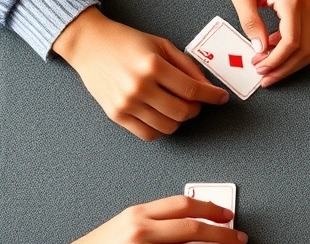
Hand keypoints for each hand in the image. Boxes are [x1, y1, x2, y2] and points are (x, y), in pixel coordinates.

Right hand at [28, 195, 248, 243]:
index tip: (228, 215)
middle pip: (195, 228)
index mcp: (138, 214)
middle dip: (224, 234)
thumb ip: (151, 221)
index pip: (184, 204)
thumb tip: (188, 220)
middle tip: (240, 239)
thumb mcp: (121, 224)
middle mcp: (141, 231)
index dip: (212, 208)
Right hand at [52, 8, 229, 140]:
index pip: (192, 90)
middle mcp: (138, 86)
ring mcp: (126, 103)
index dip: (212, 96)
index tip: (220, 98)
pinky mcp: (117, 115)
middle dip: (196, 109)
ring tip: (176, 106)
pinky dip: (162, 129)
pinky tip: (162, 115)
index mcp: (151, 65)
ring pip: (168, 126)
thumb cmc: (124, 43)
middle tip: (196, 102)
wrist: (89, 45)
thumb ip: (187, 66)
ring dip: (180, 119)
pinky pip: (149, 134)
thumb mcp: (161, 45)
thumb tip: (207, 87)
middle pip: (182, 112)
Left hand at [232, 0, 309, 86]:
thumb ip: (251, 22)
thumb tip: (260, 48)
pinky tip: (275, 49)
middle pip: (306, 50)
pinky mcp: (308, 11)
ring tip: (270, 67)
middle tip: (266, 76)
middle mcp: (307, 6)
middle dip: (285, 68)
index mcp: (293, 1)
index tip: (262, 69)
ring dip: (291, 63)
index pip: (292, 43)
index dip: (277, 61)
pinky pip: (309, 38)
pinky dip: (294, 50)